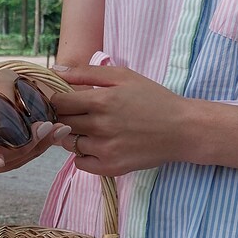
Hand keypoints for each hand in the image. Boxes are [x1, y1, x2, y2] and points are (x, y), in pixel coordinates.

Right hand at [0, 68, 71, 174]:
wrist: (9, 87)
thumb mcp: (1, 82)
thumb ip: (7, 104)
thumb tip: (23, 132)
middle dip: (19, 149)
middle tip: (45, 129)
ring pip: (6, 163)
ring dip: (33, 149)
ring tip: (55, 129)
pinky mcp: (0, 157)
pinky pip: (18, 160)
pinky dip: (37, 148)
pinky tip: (55, 133)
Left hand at [49, 64, 193, 175]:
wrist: (182, 129)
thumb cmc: (153, 99)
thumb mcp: (123, 77)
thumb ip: (86, 73)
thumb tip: (55, 70)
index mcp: (101, 101)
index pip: (59, 103)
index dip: (59, 100)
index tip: (67, 100)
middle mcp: (100, 126)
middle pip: (61, 123)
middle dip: (65, 117)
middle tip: (80, 115)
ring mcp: (104, 149)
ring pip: (69, 144)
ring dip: (75, 136)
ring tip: (93, 129)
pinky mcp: (110, 167)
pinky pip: (80, 163)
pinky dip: (83, 155)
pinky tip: (97, 146)